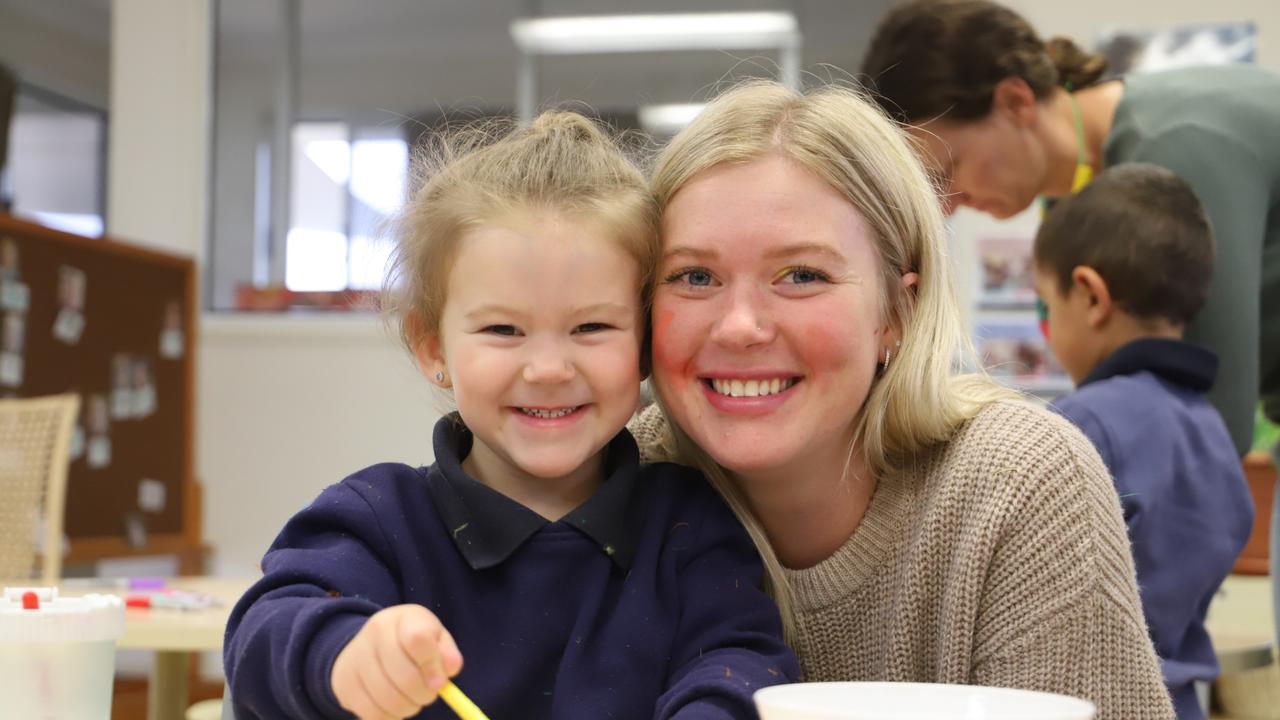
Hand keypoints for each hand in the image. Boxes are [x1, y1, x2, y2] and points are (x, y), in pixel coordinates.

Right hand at [331, 604, 463, 718]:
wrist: (367, 646)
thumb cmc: (410, 642)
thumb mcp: (433, 637)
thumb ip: (446, 651)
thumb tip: (452, 667)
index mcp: (401, 618)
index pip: (418, 640)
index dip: (433, 666)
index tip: (440, 682)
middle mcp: (374, 634)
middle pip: (405, 676)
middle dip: (424, 693)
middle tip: (429, 693)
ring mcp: (355, 659)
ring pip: (389, 699)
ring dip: (409, 707)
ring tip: (412, 698)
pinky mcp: (345, 685)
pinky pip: (373, 713)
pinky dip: (391, 716)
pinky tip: (395, 704)